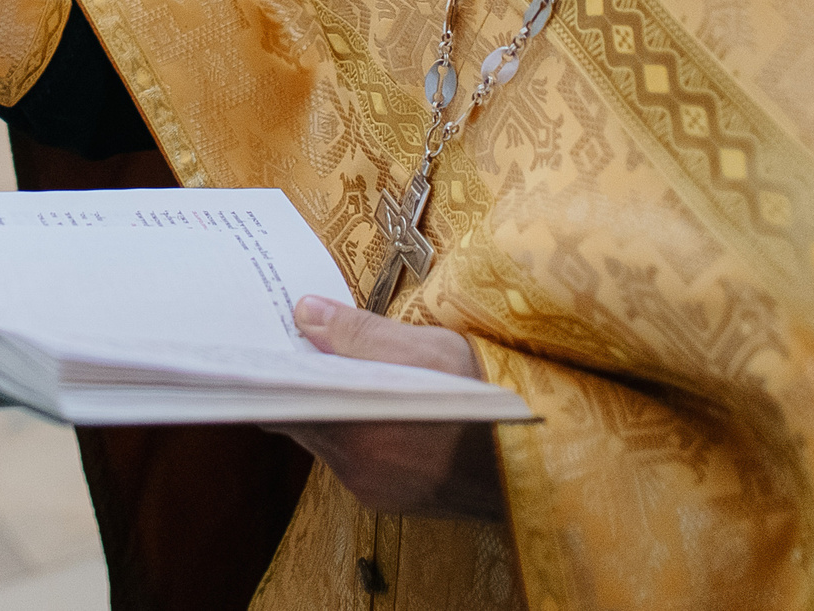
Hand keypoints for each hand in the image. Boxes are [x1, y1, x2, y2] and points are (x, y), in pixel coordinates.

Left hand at [268, 297, 506, 522]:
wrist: (547, 466)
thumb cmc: (494, 401)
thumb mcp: (432, 351)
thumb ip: (361, 334)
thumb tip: (304, 313)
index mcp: (361, 436)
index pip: (283, 408)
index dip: (273, 375)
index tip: (267, 344)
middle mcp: (360, 473)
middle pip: (304, 423)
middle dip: (302, 386)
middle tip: (302, 344)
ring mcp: (377, 492)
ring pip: (331, 442)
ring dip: (331, 408)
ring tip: (340, 367)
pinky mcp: (396, 500)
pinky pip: (357, 460)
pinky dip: (357, 430)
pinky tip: (374, 403)